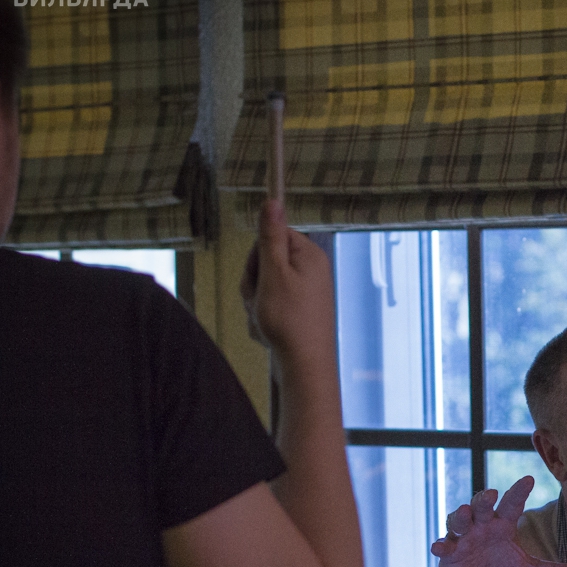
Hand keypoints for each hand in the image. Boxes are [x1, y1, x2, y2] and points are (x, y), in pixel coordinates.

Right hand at [240, 200, 335, 361]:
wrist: (305, 366)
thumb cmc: (289, 320)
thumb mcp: (273, 273)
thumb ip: (270, 237)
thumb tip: (273, 200)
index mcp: (309, 255)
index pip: (271, 237)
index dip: (257, 257)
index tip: (259, 276)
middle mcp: (312, 270)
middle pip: (266, 261)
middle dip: (254, 282)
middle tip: (260, 302)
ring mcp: (307, 292)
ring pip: (265, 286)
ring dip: (256, 303)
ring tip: (265, 320)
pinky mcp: (301, 311)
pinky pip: (272, 305)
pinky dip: (264, 317)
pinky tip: (269, 332)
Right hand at [429, 477, 566, 566]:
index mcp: (503, 525)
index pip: (512, 504)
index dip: (519, 492)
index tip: (529, 479)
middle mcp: (483, 525)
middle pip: (482, 506)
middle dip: (484, 499)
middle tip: (490, 495)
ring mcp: (464, 536)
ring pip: (460, 520)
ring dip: (461, 516)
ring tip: (465, 513)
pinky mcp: (449, 551)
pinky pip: (444, 545)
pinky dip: (441, 545)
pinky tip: (439, 546)